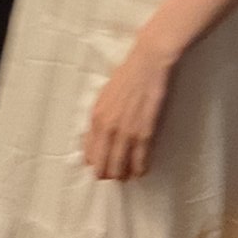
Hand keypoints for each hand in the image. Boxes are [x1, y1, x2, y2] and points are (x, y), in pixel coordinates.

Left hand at [83, 36, 173, 180]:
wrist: (148, 62)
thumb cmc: (127, 75)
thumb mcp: (104, 96)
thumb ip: (99, 119)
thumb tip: (95, 140)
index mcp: (95, 118)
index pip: (89, 155)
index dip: (96, 165)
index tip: (103, 165)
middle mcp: (107, 128)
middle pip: (102, 168)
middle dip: (108, 174)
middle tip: (117, 173)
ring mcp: (126, 132)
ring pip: (119, 170)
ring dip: (124, 175)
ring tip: (129, 173)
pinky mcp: (144, 133)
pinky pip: (140, 163)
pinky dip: (140, 170)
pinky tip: (141, 169)